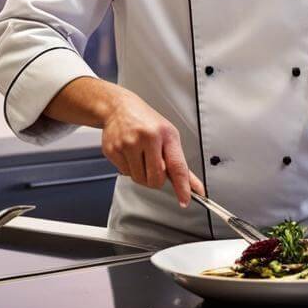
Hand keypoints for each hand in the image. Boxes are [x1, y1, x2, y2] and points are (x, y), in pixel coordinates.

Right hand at [99, 86, 204, 207]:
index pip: (177, 166)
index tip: (185, 199)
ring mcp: (127, 144)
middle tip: (154, 164)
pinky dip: (129, 168)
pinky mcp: (112, 150)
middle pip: (156, 179)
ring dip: (142, 174)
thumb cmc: (147, 122)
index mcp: (165, 134)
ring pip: (139, 179)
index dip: (182, 186)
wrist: (119, 108)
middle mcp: (147, 138)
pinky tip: (129, 153)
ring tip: (140, 156)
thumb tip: (195, 186)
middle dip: (157, 179)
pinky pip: (125, 173)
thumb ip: (180, 164)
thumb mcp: (168, 137)